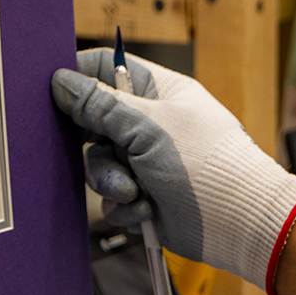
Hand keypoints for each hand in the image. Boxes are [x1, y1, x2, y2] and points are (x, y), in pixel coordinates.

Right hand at [51, 50, 295, 294]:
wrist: (240, 225)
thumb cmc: (207, 166)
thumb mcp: (148, 128)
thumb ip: (99, 105)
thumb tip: (60, 80)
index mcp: (159, 93)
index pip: (107, 69)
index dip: (79, 78)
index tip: (55, 93)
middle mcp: (150, 124)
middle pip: (93, 123)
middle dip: (96, 146)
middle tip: (108, 153)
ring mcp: (147, 161)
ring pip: (100, 164)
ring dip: (111, 181)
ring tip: (133, 191)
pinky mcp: (145, 196)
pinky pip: (112, 197)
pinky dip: (124, 206)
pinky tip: (147, 210)